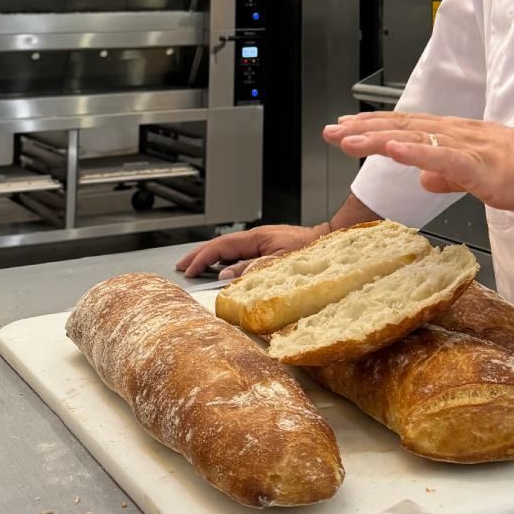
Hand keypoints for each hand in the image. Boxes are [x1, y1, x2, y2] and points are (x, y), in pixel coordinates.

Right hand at [175, 223, 325, 280]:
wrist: (332, 244)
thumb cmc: (312, 254)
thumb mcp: (279, 264)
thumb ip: (250, 269)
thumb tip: (224, 275)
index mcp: (257, 238)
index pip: (220, 246)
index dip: (201, 258)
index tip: (188, 270)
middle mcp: (258, 238)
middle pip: (220, 244)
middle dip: (199, 255)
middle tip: (181, 266)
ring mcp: (263, 242)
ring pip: (229, 249)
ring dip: (211, 258)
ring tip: (195, 268)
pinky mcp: (269, 248)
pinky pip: (240, 253)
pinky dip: (225, 260)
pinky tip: (221, 269)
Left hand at [323, 112, 513, 214]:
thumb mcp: (479, 175)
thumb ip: (448, 175)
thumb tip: (421, 177)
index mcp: (457, 137)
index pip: (407, 128)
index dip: (373, 127)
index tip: (345, 128)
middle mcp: (457, 134)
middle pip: (402, 127)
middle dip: (363, 128)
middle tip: (329, 131)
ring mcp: (468, 147)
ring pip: (415, 138)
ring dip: (378, 136)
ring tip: (348, 138)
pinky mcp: (482, 165)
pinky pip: (443, 157)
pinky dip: (415, 151)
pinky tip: (393, 149)